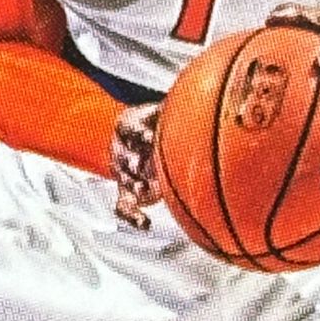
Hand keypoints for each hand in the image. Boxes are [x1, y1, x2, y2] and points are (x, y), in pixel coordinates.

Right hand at [110, 102, 162, 229]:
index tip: (151, 136)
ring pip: (128, 182)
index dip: (141, 133)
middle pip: (128, 158)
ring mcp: (124, 172)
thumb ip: (168, 108)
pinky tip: (144, 224)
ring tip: (154, 192)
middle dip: (139, 164)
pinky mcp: (126, 190)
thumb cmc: (150, 121)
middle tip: (149, 166)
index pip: (131, 129)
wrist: (127, 134)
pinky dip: (132, 215)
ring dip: (141, 187)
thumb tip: (196, 96)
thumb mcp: (156, 109)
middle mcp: (123, 150)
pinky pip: (124, 205)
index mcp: (128, 126)